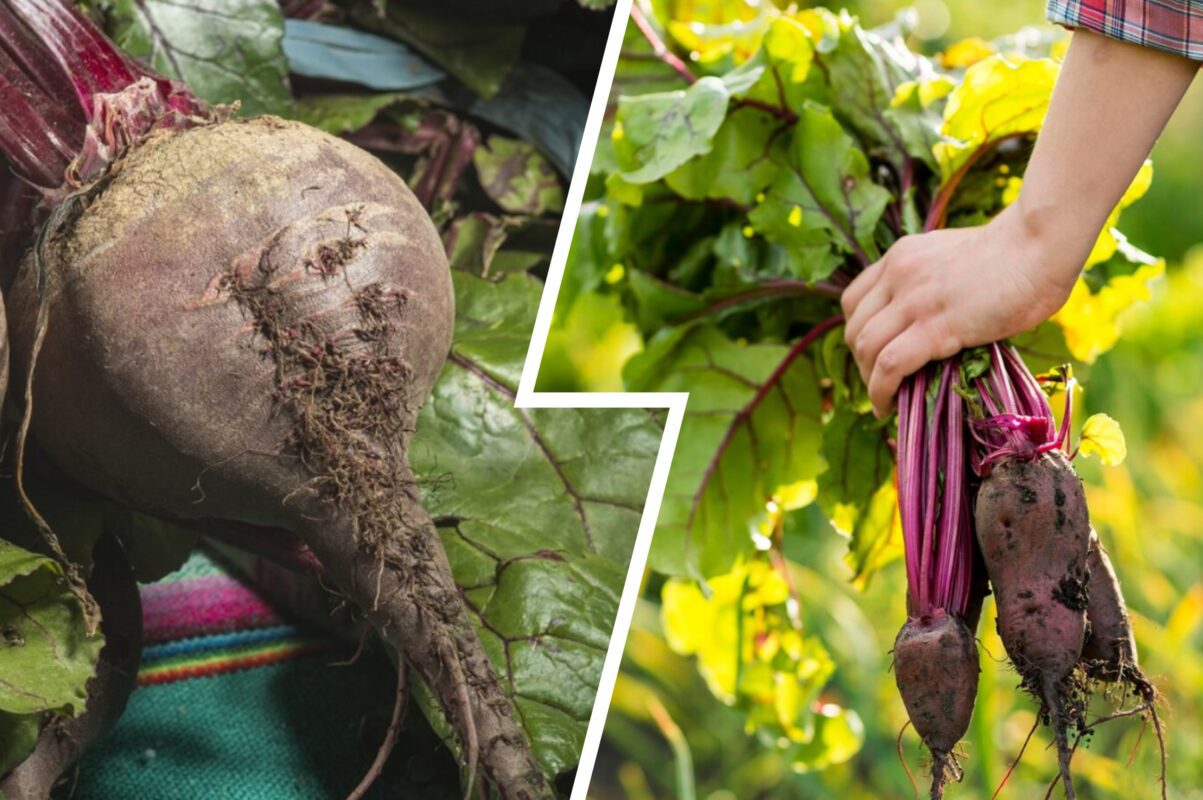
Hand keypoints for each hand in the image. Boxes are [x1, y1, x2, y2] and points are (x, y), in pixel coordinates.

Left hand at [841, 203, 1080, 416]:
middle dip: (860, 362)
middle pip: (855, 327)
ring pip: (866, 348)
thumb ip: (935, 283)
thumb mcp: (956, 260)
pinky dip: (880, 391)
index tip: (871, 355)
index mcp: (901, 256)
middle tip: (879, 383)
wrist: (1040, 244)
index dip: (857, 333)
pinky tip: (887, 407)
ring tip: (883, 401)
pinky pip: (890, 365)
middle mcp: (898, 275)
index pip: (855, 300)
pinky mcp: (935, 326)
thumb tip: (939, 318)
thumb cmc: (1018, 253)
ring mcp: (914, 300)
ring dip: (868, 381)